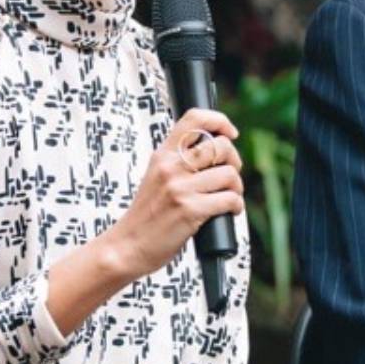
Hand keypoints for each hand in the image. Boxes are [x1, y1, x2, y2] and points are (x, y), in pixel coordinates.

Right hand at [101, 109, 243, 280]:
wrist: (127, 246)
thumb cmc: (146, 215)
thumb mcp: (156, 177)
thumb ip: (178, 163)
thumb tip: (214, 153)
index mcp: (162, 155)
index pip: (194, 118)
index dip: (219, 121)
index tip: (229, 134)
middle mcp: (171, 167)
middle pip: (220, 146)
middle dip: (234, 161)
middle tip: (230, 176)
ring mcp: (180, 188)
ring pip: (229, 174)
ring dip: (237, 187)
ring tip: (230, 197)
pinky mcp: (189, 210)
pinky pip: (229, 199)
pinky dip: (236, 206)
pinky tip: (229, 211)